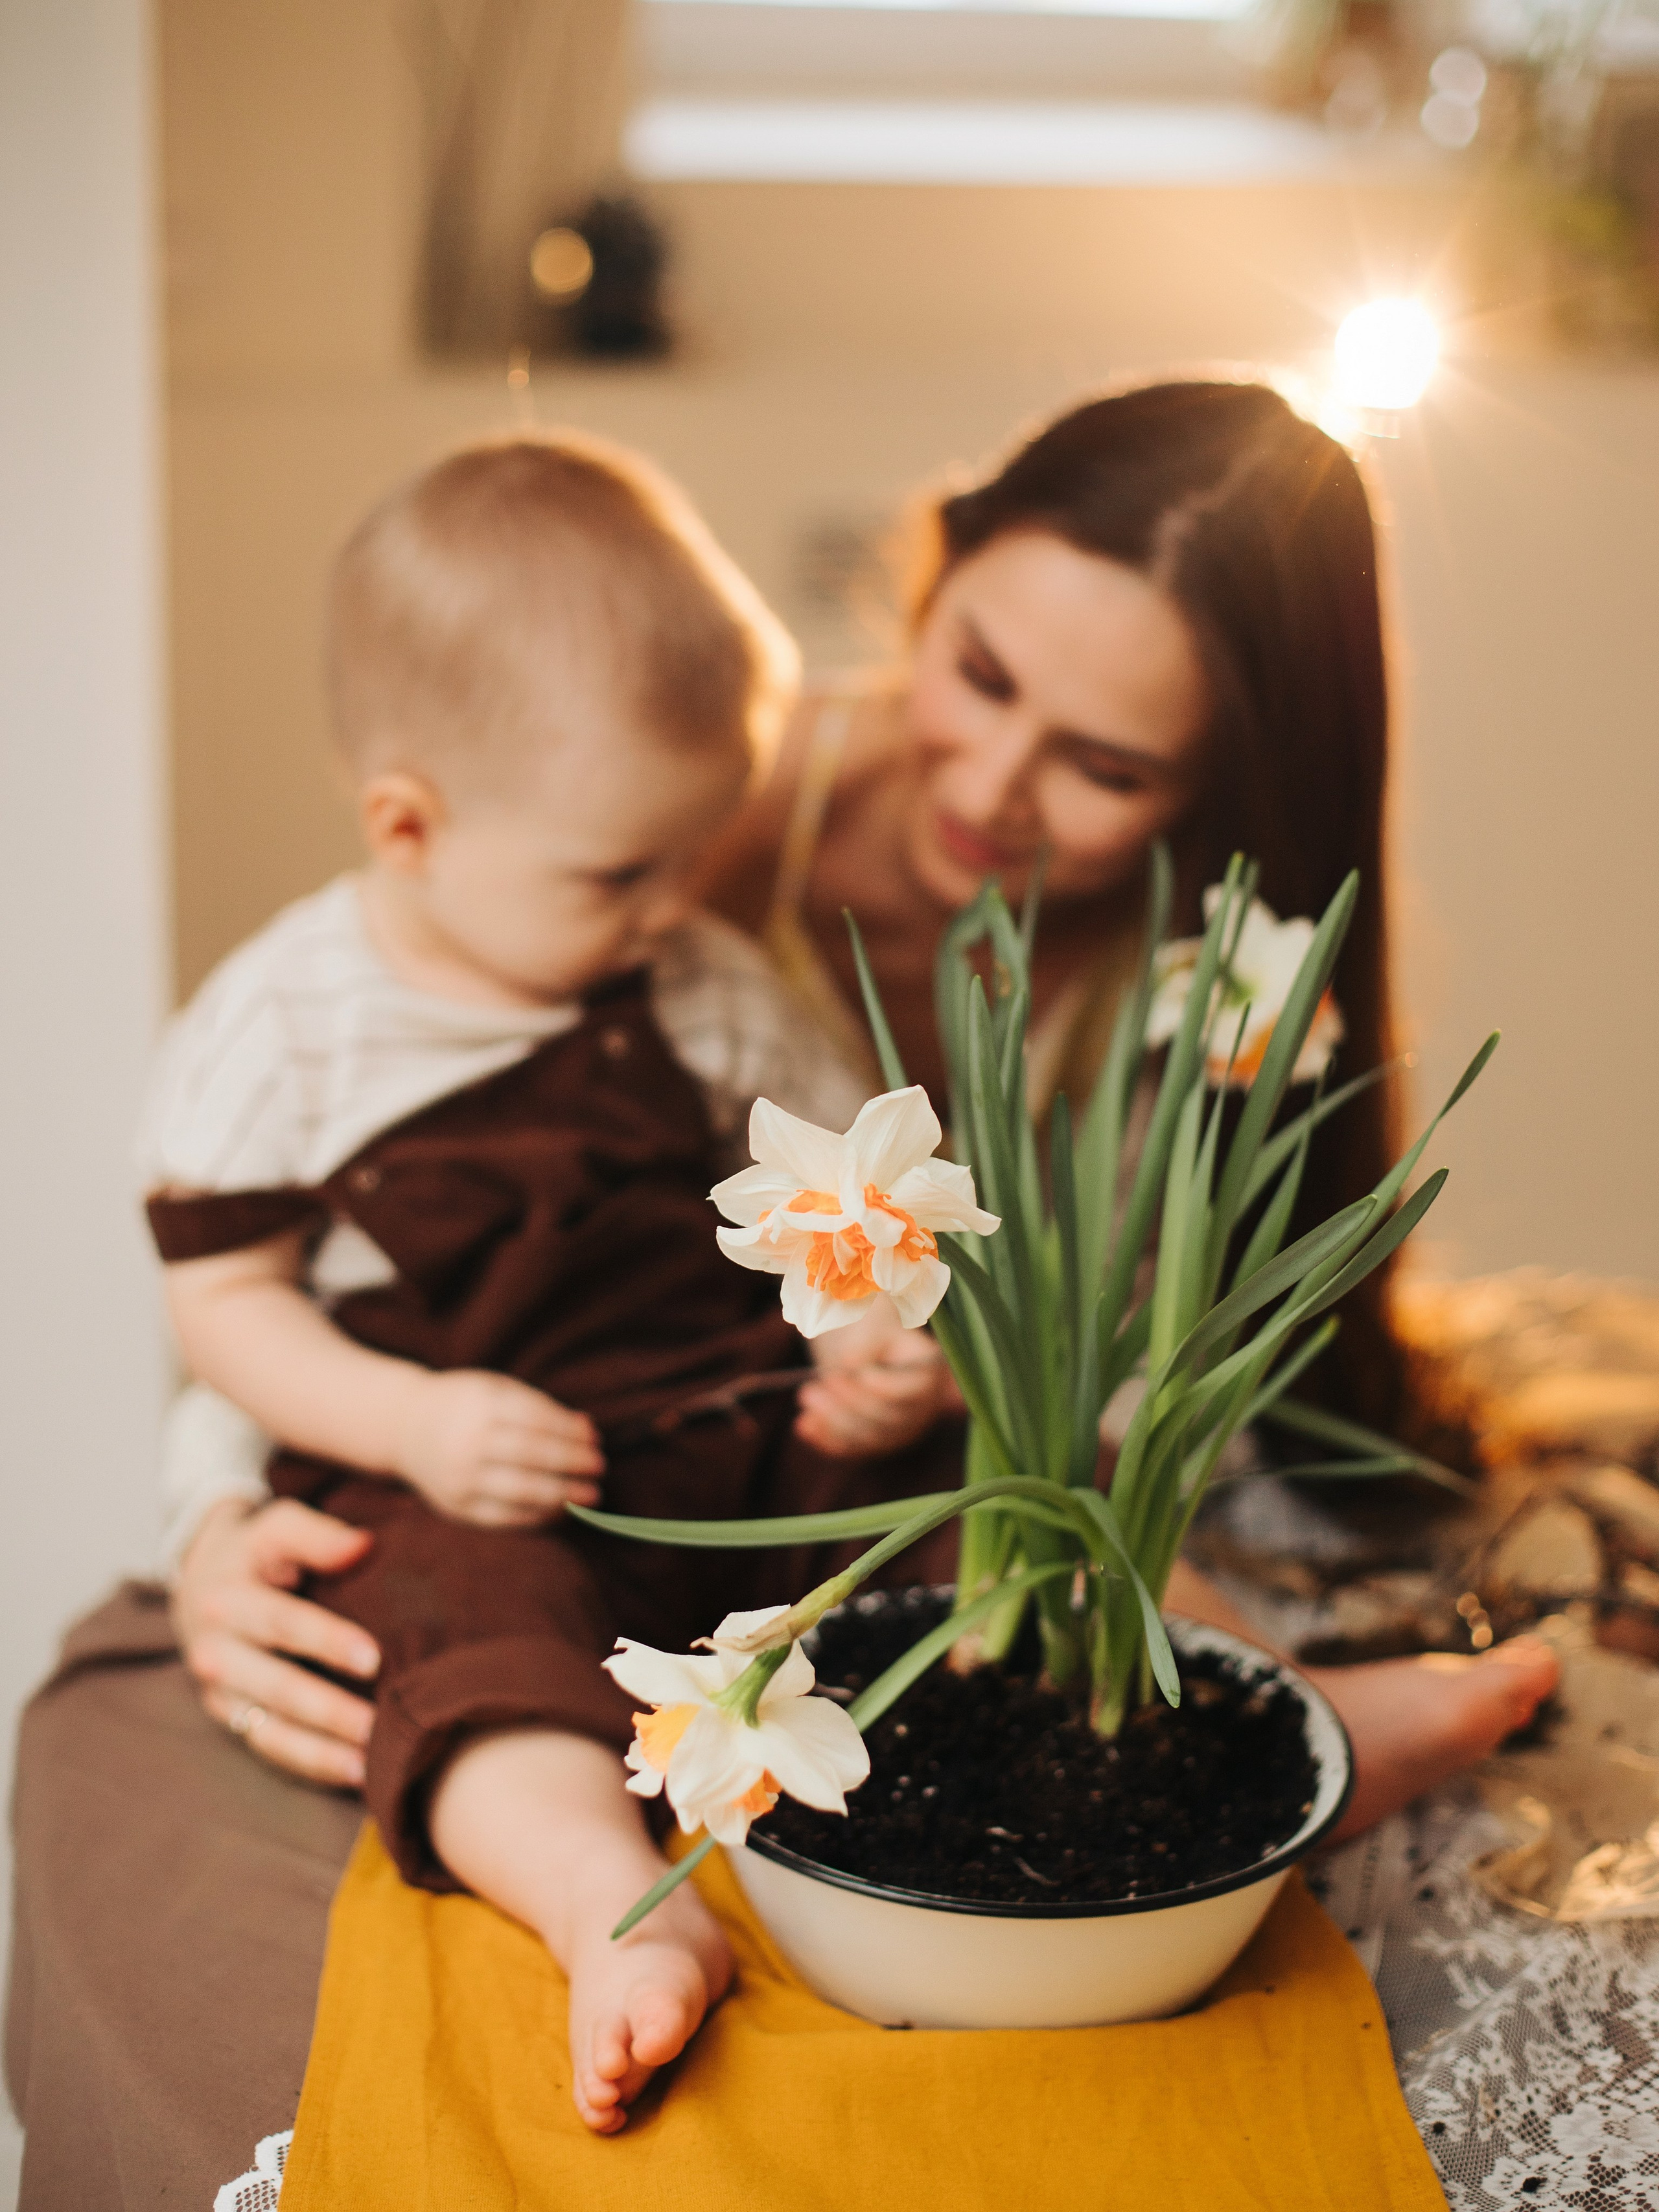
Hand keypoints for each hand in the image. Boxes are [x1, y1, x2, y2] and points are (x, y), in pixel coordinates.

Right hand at [173, 1496, 380, 1787]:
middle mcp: (216, 1652)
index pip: (281, 1622)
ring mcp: (220, 1692)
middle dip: (328, 1710)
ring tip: (371, 1764)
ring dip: (321, 1752)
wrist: (202, 1581)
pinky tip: (355, 1774)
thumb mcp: (278, 1527)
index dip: (326, 1641)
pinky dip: (310, 1765)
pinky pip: (269, 1748)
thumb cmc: (258, 1552)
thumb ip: (316, 1534)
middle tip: (379, 1725)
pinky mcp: (230, 1717)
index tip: (375, 1658)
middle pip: (276, 1686)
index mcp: (227, 1600)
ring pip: (270, 1730)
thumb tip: (363, 1545)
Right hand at [393, 1368, 603, 1526]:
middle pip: (532, 1456)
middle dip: (572, 1463)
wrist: (405, 1426)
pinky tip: (562, 1511)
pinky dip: (538, 1516)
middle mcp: (467, 1442)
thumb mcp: (496, 1389)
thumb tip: (587, 1429)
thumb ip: (539, 1405)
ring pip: (521, 1491)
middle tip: (600, 1469)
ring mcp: (459, 1477)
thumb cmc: (465, 1404)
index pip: (537, 1420)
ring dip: (562, 1495)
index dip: (570, 1433)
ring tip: (591, 1496)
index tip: (596, 1440)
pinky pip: (504, 1517)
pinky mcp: (456, 1507)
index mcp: (480, 1405)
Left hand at [796, 1308, 952, 1458]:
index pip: (906, 1390)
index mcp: (929, 1376)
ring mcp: (899, 1430)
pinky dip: (825, 1438)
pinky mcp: (875, 1442)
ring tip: (805, 1395)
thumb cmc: (875, 1332)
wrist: (870, 1348)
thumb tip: (850, 1365)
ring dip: (833, 1420)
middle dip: (847, 1402)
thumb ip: (866, 1343)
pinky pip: (852, 1448)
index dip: (875, 1383)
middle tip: (816, 1381)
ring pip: (867, 1437)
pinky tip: (802, 1425)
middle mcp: (921, 1409)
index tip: (844, 1365)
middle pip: (886, 1418)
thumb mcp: (873, 1326)